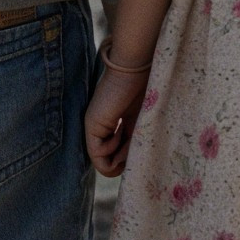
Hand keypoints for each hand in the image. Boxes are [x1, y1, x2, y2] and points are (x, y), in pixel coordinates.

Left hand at [85, 62, 147, 177]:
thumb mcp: (144, 126)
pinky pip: (98, 157)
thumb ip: (134, 146)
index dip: (131, 158)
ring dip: (120, 155)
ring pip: (104, 163)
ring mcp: (96, 129)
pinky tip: (120, 130)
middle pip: (113, 161)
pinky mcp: (92, 127)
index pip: (120, 155)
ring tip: (128, 133)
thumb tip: (124, 170)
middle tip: (136, 140)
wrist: (136, 69)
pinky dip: (112, 152)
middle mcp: (104, 129)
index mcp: (119, 126)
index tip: (142, 145)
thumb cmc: (147, 91)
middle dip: (127, 159)